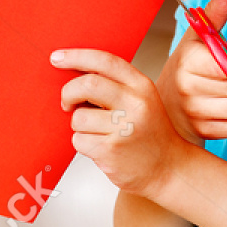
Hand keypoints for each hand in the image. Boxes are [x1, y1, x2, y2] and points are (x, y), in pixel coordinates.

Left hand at [53, 48, 193, 198]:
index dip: (76, 56)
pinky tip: (102, 147)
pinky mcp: (110, 151)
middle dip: (68, 93)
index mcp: (142, 86)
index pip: (105, 61)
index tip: (57, 58)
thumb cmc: (149, 133)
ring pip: (78, 118)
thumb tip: (74, 75)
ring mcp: (123, 129)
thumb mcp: (142, 100)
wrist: (168, 169)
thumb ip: (115, 85)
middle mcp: (135, 104)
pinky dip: (84, 144)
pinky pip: (79, 140)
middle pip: (87, 85)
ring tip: (98, 133)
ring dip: (80, 126)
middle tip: (67, 103)